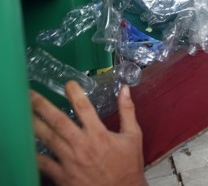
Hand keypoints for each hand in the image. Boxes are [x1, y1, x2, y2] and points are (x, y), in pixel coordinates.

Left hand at [31, 81, 146, 185]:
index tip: (68, 83)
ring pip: (47, 139)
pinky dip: (33, 154)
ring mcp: (70, 161)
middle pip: (58, 121)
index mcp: (99, 134)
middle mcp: (82, 145)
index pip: (84, 107)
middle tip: (30, 94)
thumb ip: (127, 111)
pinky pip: (43, 164)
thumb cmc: (128, 165)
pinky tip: (24, 144)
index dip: (75, 93)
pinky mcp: (62, 176)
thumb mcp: (133, 136)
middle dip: (42, 106)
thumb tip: (124, 89)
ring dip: (34, 125)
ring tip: (23, 114)